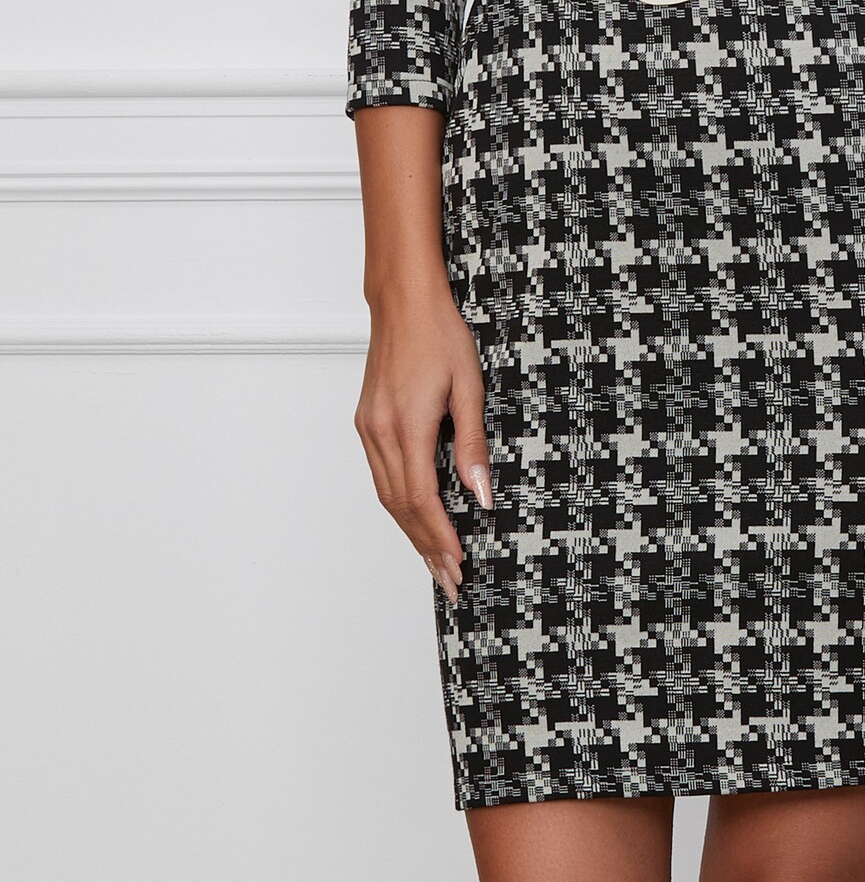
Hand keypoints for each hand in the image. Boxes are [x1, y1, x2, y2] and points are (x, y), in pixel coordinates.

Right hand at [353, 279, 493, 604]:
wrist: (403, 301)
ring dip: (411, 532)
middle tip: (450, 581)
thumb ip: (472, 444)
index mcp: (406, 426)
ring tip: (435, 561)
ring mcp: (368, 429)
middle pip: (401, 508)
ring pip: (388, 496)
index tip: (459, 566)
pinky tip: (416, 518)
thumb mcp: (469, 386)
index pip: (423, 500)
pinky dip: (400, 505)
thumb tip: (482, 494)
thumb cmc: (439, 333)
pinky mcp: (366, 423)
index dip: (440, 538)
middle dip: (426, 548)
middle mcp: (380, 433)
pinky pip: (382, 476)